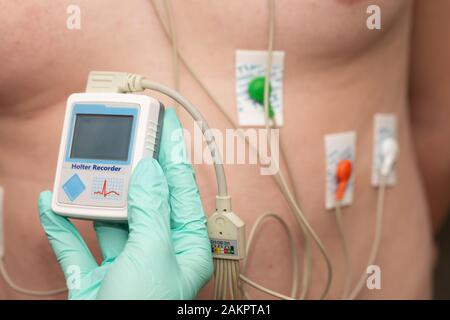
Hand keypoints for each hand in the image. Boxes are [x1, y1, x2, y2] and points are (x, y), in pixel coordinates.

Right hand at [38, 108, 212, 298]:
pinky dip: (63, 226)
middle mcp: (157, 252)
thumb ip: (151, 210)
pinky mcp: (95, 280)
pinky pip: (77, 247)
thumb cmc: (143, 312)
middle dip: (133, 168)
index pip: (181, 190)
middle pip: (144, 200)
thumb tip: (150, 171)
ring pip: (109, 219)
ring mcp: (124, 266)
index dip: (173, 154)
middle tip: (127, 135)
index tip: (167, 124)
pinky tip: (53, 202)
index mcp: (185, 247)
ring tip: (86, 163)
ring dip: (93, 194)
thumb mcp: (153, 255)